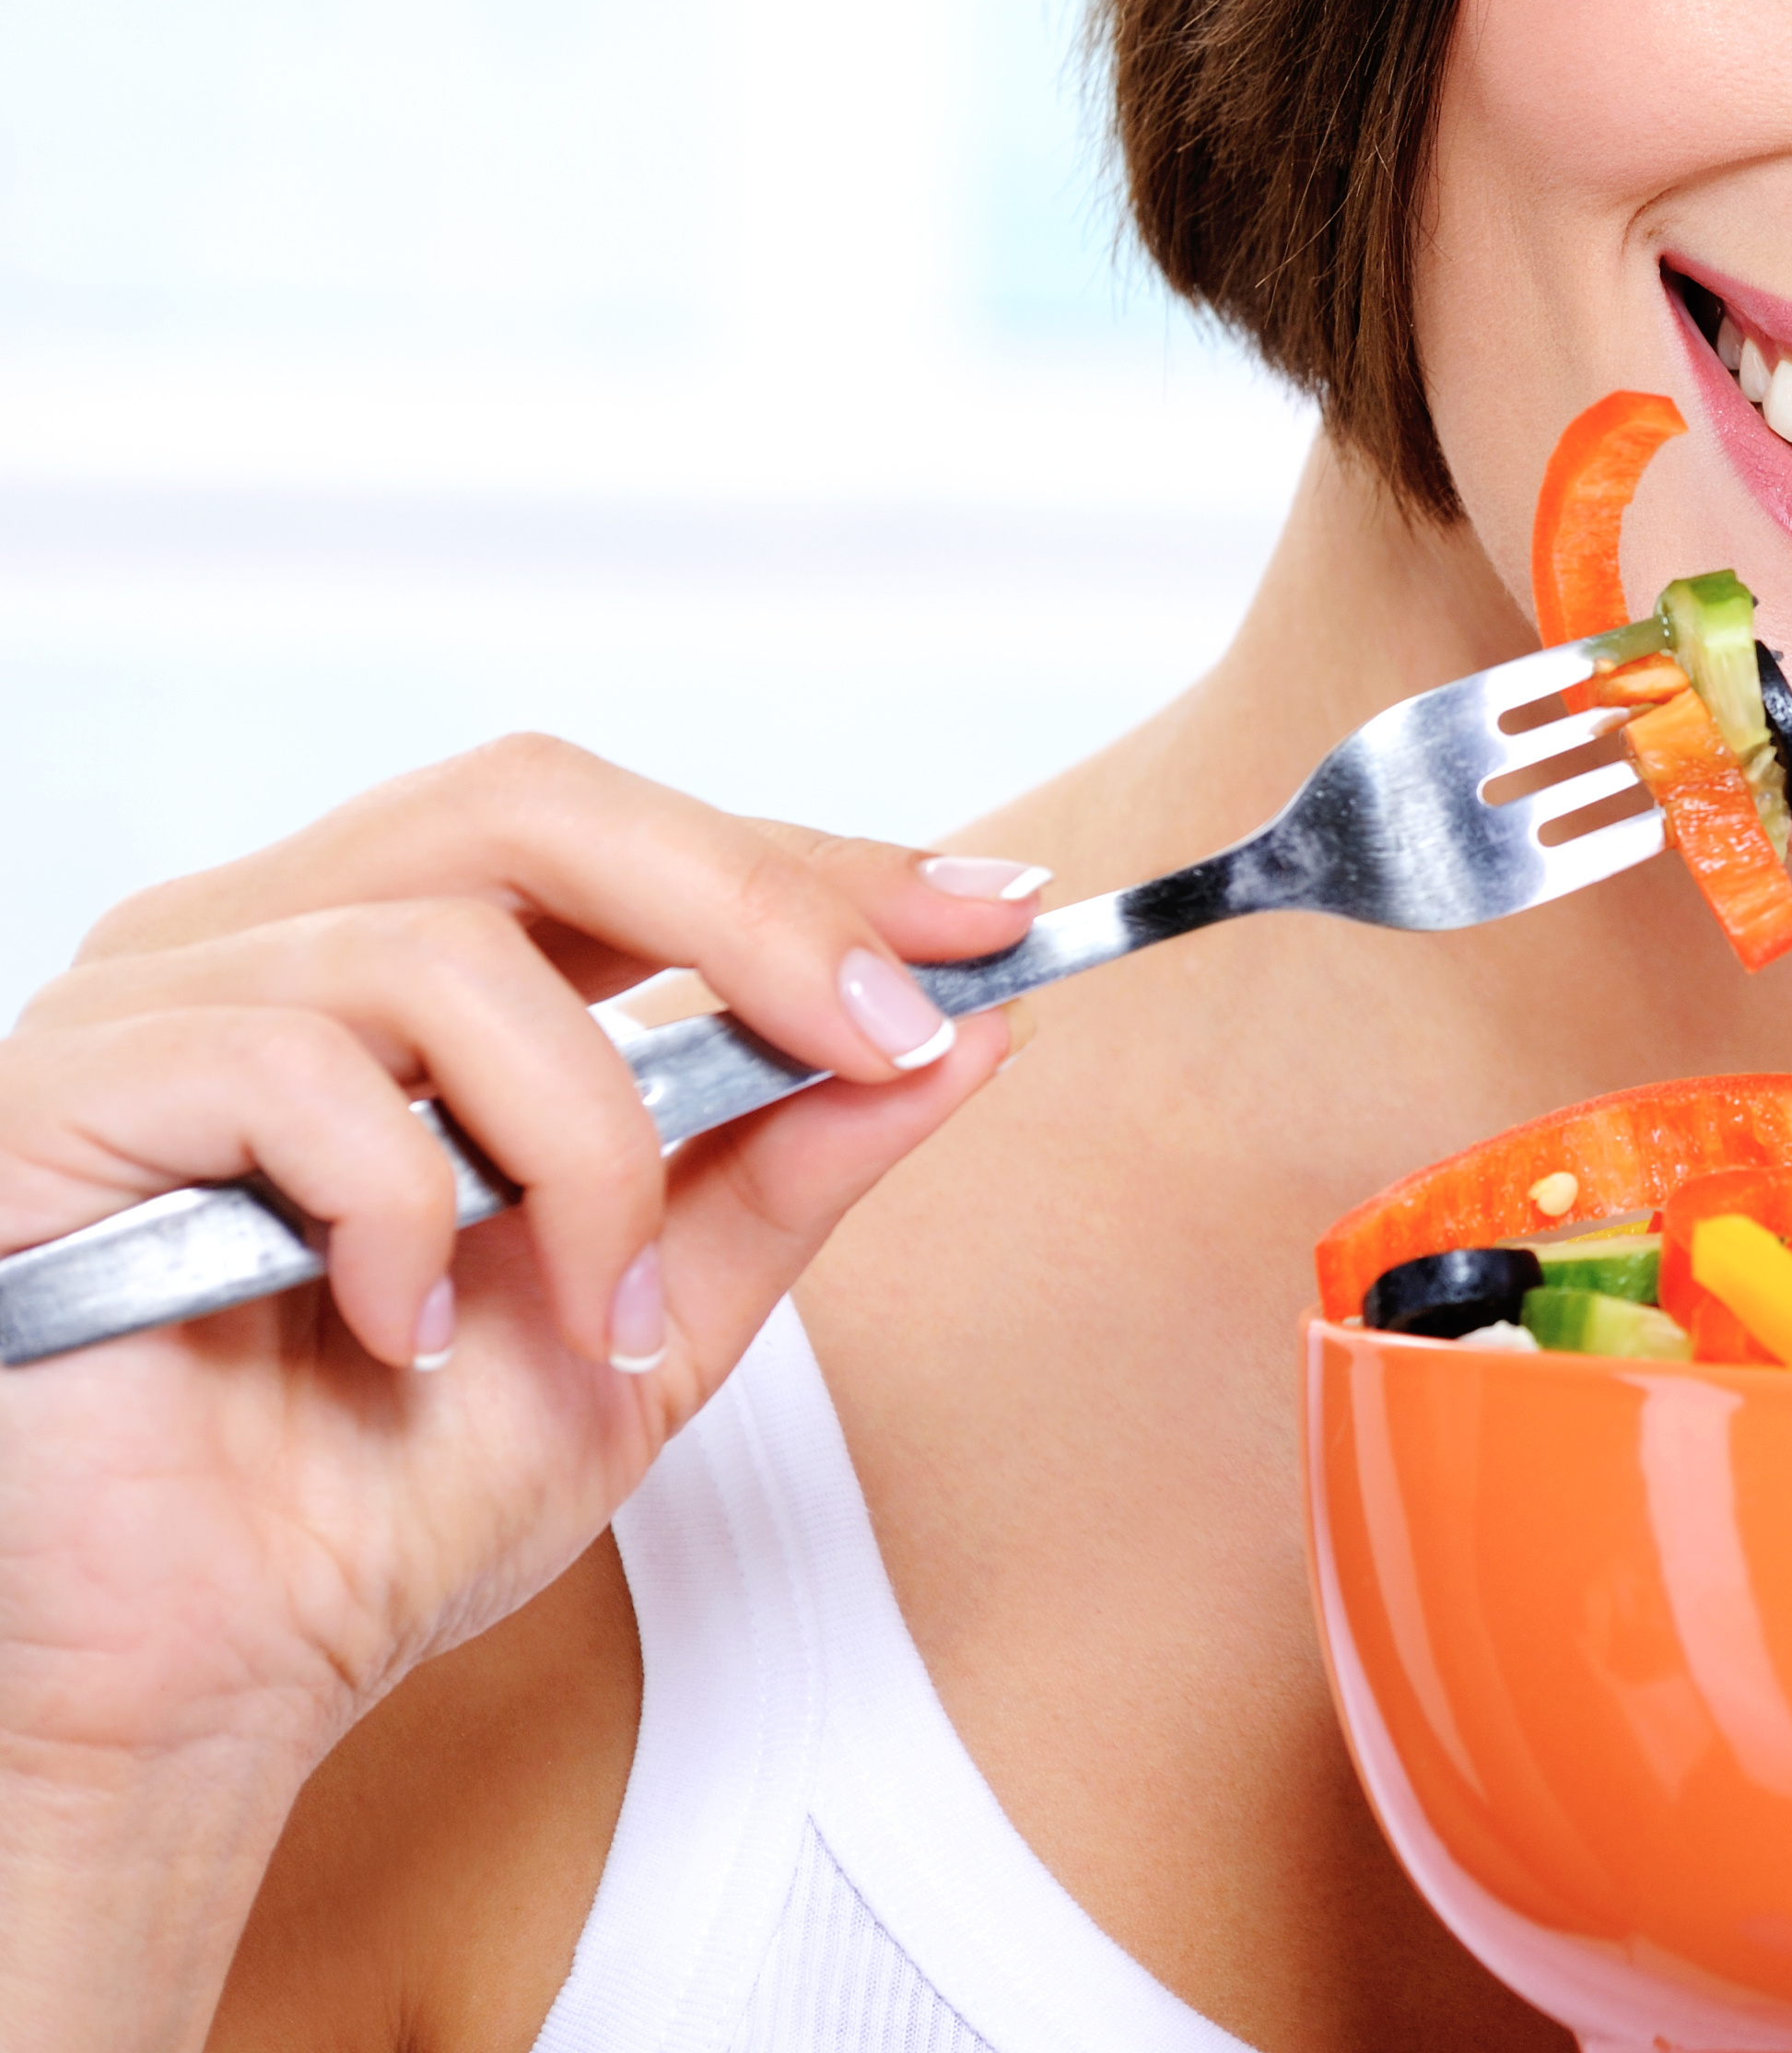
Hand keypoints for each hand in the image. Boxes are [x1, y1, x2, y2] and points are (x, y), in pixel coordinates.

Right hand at [0, 737, 1038, 2047]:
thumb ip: (791, 1168)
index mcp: (393, 965)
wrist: (191, 1690)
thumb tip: (969, 1030)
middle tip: (883, 1034)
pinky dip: (405, 1205)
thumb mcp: (657, 1318)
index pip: (621, 838)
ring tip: (600, 1307)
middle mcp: (263, 943)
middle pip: (534, 805)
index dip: (813, 862)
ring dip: (582, 1144)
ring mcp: (149, 1006)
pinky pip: (289, 1066)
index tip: (994, 913)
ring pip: (443, 947)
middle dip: (754, 912)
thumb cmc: (379, 1503)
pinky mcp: (63, 1096)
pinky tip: (402, 1331)